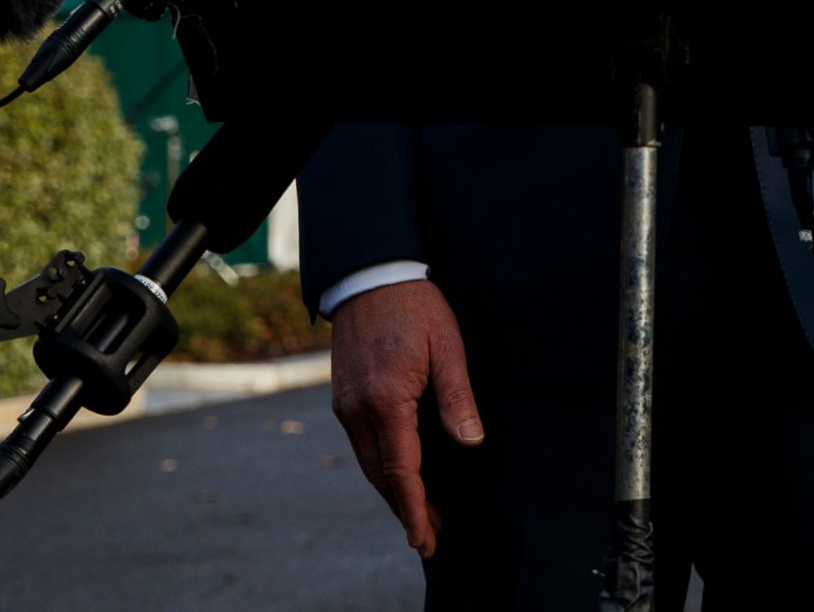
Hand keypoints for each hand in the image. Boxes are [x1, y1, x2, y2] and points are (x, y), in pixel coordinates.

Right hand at [328, 279, 484, 558]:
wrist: (368, 274)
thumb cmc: (414, 306)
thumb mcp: (446, 346)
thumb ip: (457, 397)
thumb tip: (471, 441)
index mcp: (386, 399)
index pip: (401, 470)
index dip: (415, 509)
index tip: (426, 539)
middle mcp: (357, 408)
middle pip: (381, 475)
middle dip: (406, 509)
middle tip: (430, 537)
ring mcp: (345, 403)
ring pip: (368, 462)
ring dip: (393, 491)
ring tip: (420, 512)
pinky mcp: (343, 395)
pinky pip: (361, 443)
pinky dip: (380, 467)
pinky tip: (398, 473)